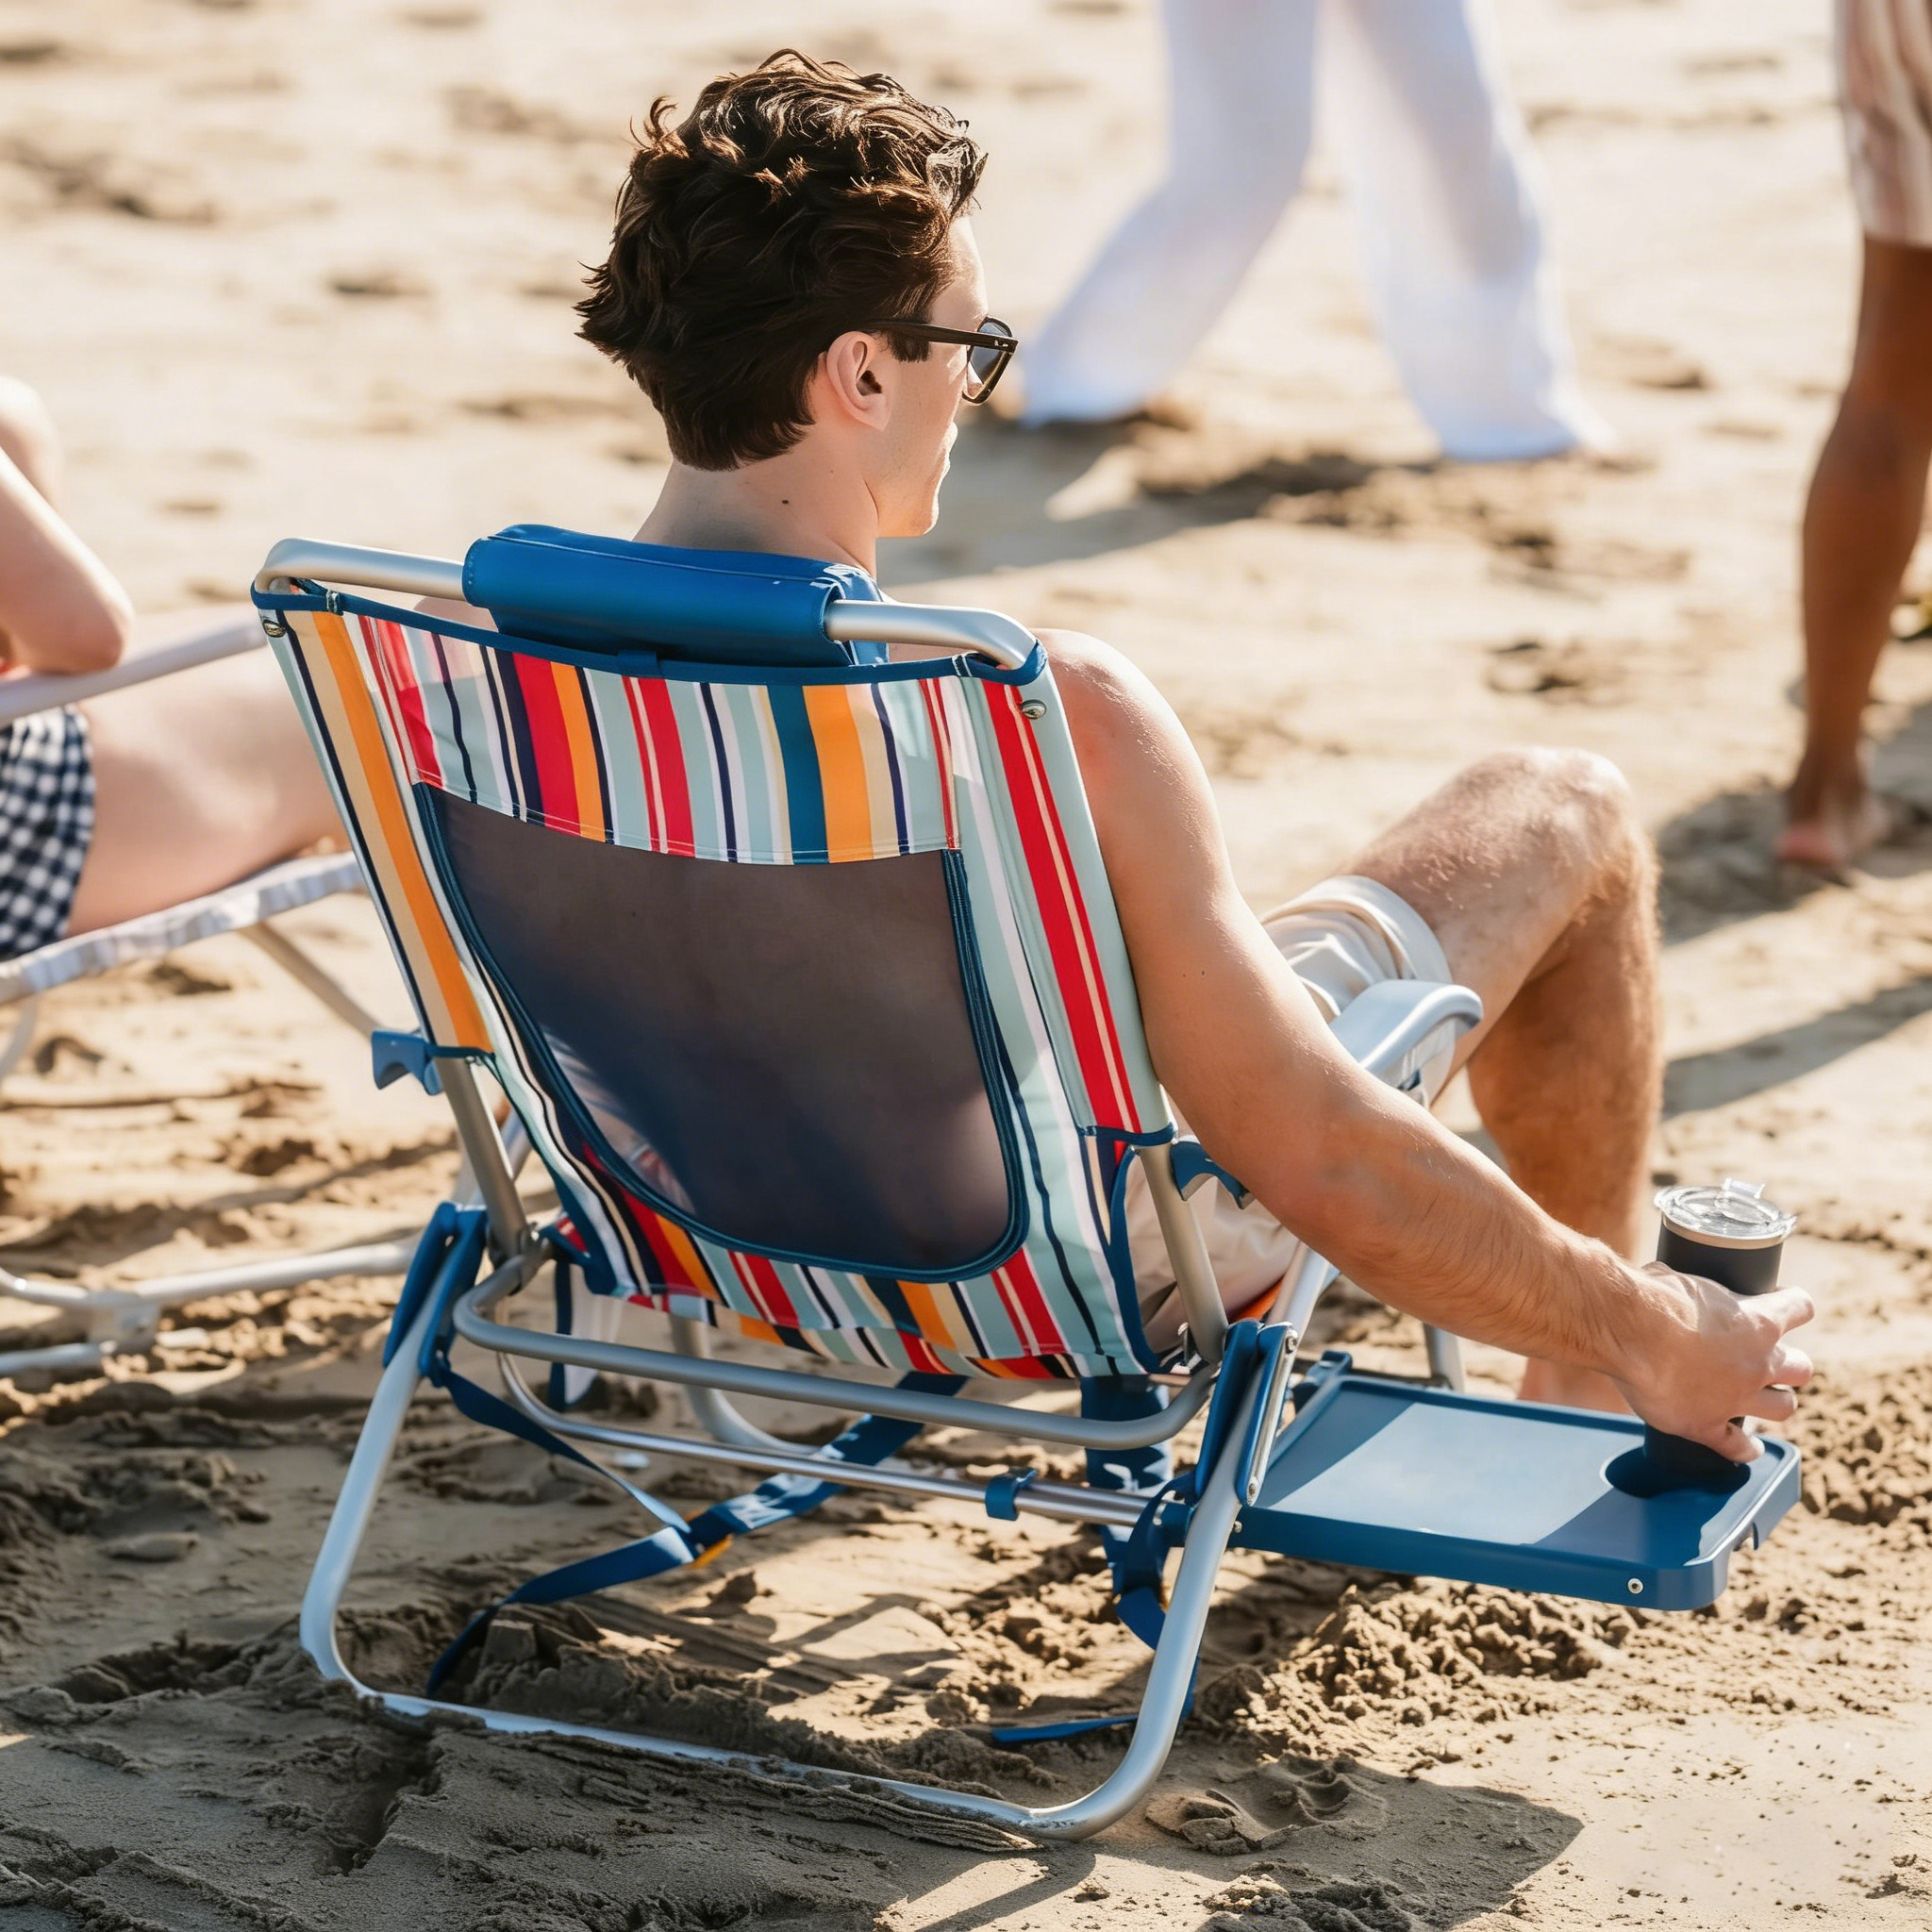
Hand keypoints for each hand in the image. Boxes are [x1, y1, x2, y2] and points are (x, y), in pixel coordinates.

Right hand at [1602, 1263, 1814, 1461]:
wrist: (1624, 1330)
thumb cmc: (1649, 1297)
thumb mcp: (1681, 1277)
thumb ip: (1691, 1291)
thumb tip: (1673, 1288)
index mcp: (1758, 1321)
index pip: (1799, 1307)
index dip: (1791, 1306)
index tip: (1779, 1305)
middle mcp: (1758, 1363)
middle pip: (1801, 1368)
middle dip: (1789, 1363)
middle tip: (1768, 1358)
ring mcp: (1736, 1398)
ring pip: (1782, 1408)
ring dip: (1776, 1401)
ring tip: (1763, 1398)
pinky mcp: (1705, 1425)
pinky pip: (1737, 1447)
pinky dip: (1745, 1449)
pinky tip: (1747, 1448)